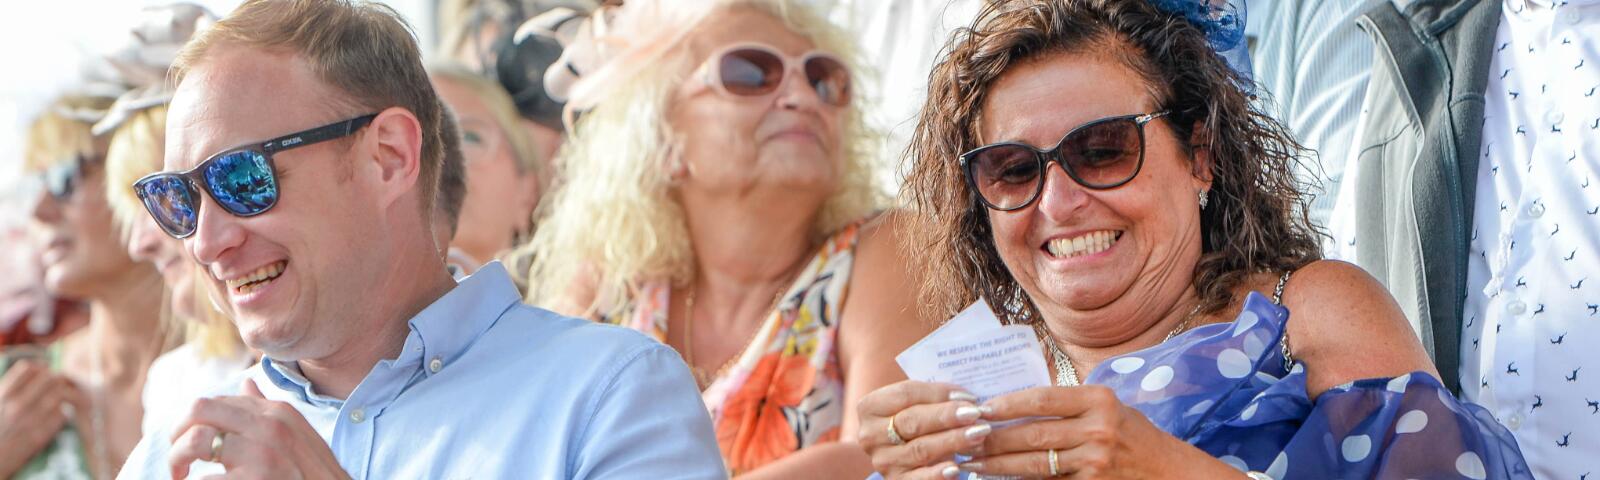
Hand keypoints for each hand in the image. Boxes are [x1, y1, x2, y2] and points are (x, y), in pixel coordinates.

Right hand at [0, 359, 75, 475]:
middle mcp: (16, 407)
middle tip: (54, 381)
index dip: (38, 367)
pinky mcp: (39, 437)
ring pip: (59, 395)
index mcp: (1, 395)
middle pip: (49, 378)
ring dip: (60, 392)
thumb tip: (35, 368)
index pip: (28, 368)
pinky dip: (60, 410)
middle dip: (53, 377)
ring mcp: (29, 422)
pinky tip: (55, 411)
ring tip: (56, 395)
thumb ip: (10, 386)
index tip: (41, 370)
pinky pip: (61, 415)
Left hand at [167, 380, 348, 479]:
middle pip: (199, 409)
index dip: (197, 422)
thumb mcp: (299, 438)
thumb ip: (270, 411)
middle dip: (178, 434)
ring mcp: (263, 455)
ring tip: (180, 478)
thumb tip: (245, 386)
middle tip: (177, 460)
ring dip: (176, 462)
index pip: (219, 401)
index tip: (193, 444)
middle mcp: (270, 426)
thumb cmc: (316, 476)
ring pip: (194, 443)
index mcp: (278, 413)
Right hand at [855, 380, 991, 478]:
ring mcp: (882, 460)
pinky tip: (956, 468)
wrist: (902, 452)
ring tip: (978, 434)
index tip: (967, 396)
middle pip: (912, 421)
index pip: (905, 394)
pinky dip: (937, 474)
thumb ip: (933, 398)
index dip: (938, 393)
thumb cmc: (914, 419)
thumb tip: (967, 400)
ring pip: (920, 449)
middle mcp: (870, 435)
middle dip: (947, 417)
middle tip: (975, 414)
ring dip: (952, 441)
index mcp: (870, 407)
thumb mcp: (915, 404)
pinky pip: (918, 479)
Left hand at [961, 385, 1229, 478]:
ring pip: (1035, 463)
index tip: (980, 406)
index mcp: (1099, 400)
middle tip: (963, 437)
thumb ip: (1069, 403)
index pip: (1042, 398)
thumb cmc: (1132, 433)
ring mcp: (1096, 461)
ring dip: (997, 465)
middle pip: (1032, 433)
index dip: (1007, 403)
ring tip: (970, 464)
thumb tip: (1014, 400)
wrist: (1169, 471)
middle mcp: (1098, 429)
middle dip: (992, 438)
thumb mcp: (1107, 407)